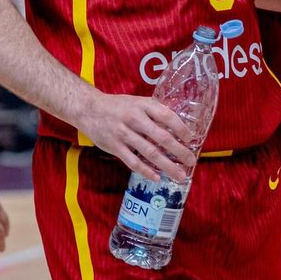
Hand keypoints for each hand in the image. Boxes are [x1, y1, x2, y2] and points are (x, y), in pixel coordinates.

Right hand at [76, 91, 196, 182]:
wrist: (89, 109)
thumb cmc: (117, 106)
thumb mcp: (137, 102)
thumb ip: (154, 112)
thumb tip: (177, 125)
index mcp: (142, 105)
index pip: (166, 116)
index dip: (181, 128)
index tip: (190, 138)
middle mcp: (134, 119)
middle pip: (161, 137)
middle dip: (179, 151)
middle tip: (191, 161)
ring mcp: (124, 134)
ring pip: (150, 152)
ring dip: (167, 165)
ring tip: (179, 174)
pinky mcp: (114, 147)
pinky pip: (133, 162)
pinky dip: (147, 171)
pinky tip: (157, 177)